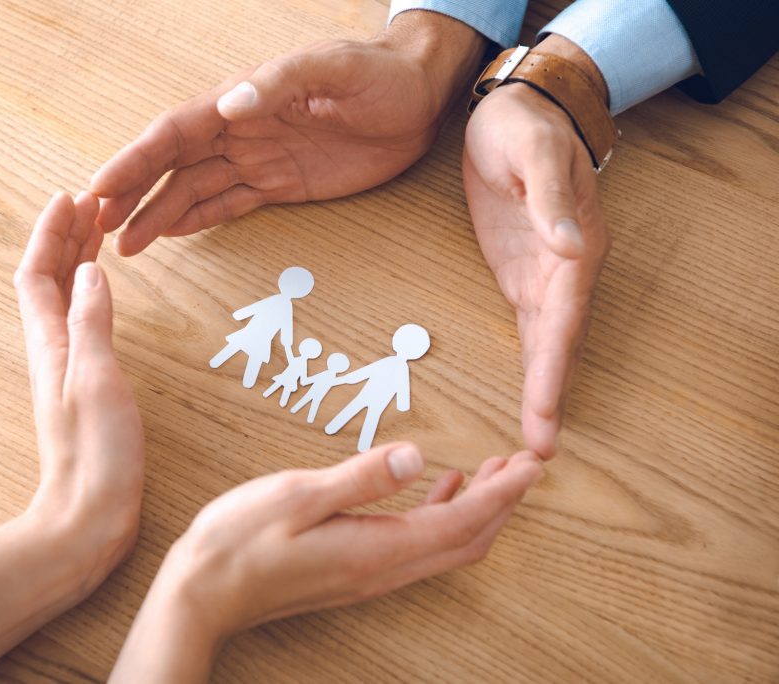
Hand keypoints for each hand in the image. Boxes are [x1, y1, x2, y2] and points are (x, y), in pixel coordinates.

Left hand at [15, 191, 144, 588]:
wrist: (89, 512)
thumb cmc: (96, 452)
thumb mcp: (97, 379)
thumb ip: (93, 323)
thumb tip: (91, 271)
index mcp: (50, 344)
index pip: (38, 274)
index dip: (50, 234)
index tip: (70, 197)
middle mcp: (53, 351)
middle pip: (50, 281)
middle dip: (65, 238)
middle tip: (91, 205)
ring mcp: (68, 368)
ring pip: (66, 300)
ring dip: (77, 263)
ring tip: (97, 234)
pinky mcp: (86, 386)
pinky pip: (83, 323)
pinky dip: (92, 295)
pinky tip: (105, 293)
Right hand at [91, 11, 484, 255]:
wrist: (419, 99)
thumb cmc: (378, 74)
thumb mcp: (332, 69)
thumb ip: (279, 85)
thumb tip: (227, 106)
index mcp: (241, 101)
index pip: (173, 133)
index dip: (135, 160)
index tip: (100, 187)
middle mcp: (239, 132)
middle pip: (172, 165)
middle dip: (133, 193)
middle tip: (100, 226)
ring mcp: (257, 160)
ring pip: (194, 191)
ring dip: (158, 215)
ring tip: (125, 246)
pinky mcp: (280, 185)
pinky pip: (229, 204)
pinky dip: (198, 220)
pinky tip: (170, 235)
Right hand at [110, 444, 541, 682]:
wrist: (203, 594)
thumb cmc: (239, 542)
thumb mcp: (297, 495)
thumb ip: (362, 477)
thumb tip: (419, 456)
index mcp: (375, 549)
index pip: (460, 522)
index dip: (502, 495)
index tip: (533, 466)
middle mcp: (381, 570)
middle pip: (465, 541)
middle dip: (501, 504)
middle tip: (523, 466)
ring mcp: (368, 576)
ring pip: (444, 548)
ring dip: (475, 512)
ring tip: (491, 473)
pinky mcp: (354, 573)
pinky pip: (417, 549)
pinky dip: (441, 519)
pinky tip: (433, 490)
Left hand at [462, 39, 611, 458]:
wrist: (516, 109)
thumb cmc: (524, 126)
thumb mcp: (533, 152)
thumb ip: (550, 200)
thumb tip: (570, 247)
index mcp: (573, 246)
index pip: (563, 319)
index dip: (553, 368)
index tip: (545, 413)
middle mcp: (566, 268)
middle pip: (558, 342)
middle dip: (550, 395)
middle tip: (541, 450)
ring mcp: (544, 273)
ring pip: (545, 341)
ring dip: (543, 387)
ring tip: (538, 436)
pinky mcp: (521, 271)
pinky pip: (527, 324)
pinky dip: (530, 361)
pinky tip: (531, 391)